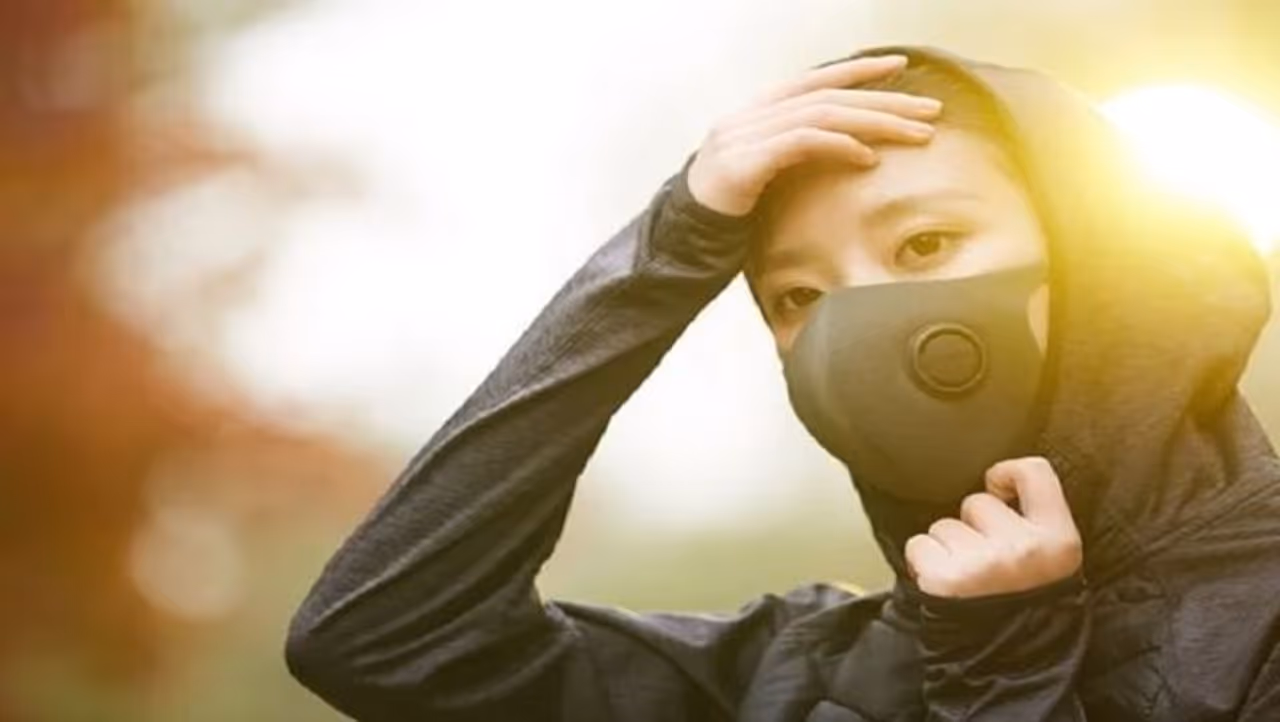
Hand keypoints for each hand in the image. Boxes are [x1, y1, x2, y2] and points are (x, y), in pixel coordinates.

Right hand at [686, 54, 942, 216]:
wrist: (681, 234)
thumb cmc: (730, 206)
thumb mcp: (767, 171)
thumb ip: (798, 150)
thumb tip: (850, 146)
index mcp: (757, 111)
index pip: (815, 80)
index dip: (859, 70)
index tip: (900, 66)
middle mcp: (751, 114)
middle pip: (828, 95)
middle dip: (884, 101)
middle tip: (929, 110)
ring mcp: (745, 135)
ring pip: (822, 115)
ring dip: (875, 124)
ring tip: (914, 135)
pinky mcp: (745, 163)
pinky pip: (801, 143)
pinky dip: (839, 146)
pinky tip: (868, 157)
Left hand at [905, 457, 1082, 598]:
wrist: (1009, 669)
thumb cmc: (1026, 611)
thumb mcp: (1053, 566)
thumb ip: (1033, 523)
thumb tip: (997, 484)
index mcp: (1059, 542)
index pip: (1035, 472)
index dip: (1008, 473)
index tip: (998, 488)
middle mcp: (1022, 548)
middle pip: (976, 502)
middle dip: (973, 526)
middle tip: (986, 564)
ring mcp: (983, 563)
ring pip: (944, 525)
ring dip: (947, 548)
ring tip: (967, 581)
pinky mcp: (945, 578)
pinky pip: (919, 545)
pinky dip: (924, 563)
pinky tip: (945, 585)